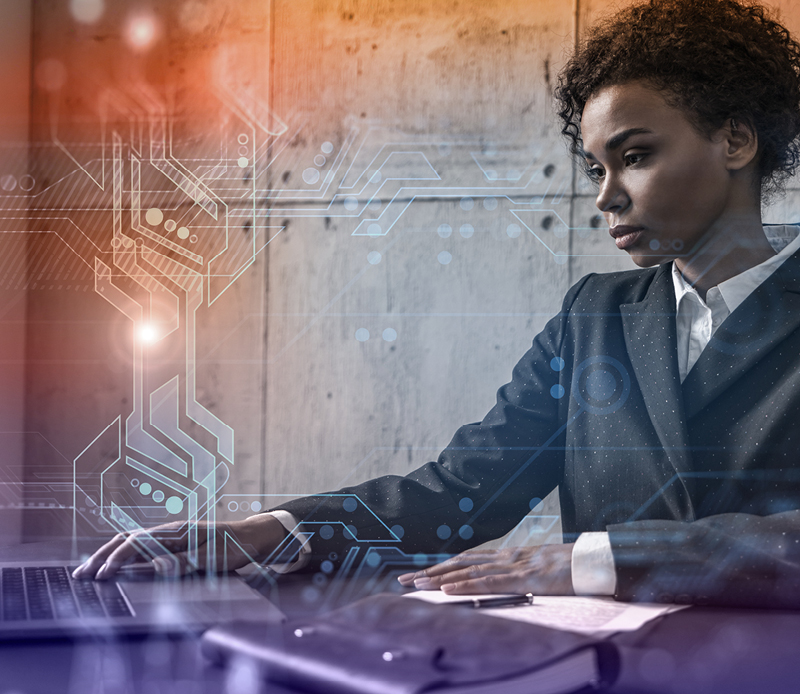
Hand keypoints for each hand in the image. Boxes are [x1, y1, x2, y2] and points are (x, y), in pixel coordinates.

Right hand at [72, 514, 287, 579]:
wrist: (250, 537)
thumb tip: (157, 565)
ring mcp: (169, 537)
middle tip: (81, 575)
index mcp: (176, 532)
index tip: (104, 575)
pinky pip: (141, 549)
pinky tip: (113, 567)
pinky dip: (121, 557)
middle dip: (102, 556)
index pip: (138, 543)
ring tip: (89, 571)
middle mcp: (169, 531)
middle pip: (127, 540)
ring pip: (130, 543)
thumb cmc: (234, 546)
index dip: (119, 558)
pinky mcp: (172, 545)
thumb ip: (186, 562)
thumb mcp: (213, 557)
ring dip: (108, 556)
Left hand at [397, 544, 574, 594]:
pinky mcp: (523, 578)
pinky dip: (466, 585)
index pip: (467, 560)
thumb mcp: (538, 571)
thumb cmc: (569, 567)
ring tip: (417, 584)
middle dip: (430, 572)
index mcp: (507, 556)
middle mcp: (505, 557)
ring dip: (441, 578)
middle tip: (404, 581)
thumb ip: (519, 574)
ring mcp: (513, 566)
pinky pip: (489, 582)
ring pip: (468, 571)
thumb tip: (503, 583)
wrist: (593, 560)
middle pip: (460, 563)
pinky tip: (449, 589)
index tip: (418, 574)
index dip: (442, 566)